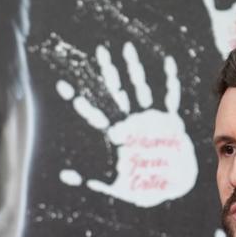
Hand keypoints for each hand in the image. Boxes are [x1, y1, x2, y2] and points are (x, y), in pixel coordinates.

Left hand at [56, 41, 196, 206]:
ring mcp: (149, 118)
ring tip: (128, 48)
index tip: (63, 85)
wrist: (172, 188)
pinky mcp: (169, 121)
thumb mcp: (114, 187)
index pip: (94, 114)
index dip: (79, 101)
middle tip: (100, 51)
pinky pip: (169, 98)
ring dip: (134, 69)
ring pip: (140, 88)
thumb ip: (91, 181)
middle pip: (117, 92)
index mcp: (118, 134)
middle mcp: (132, 121)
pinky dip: (169, 81)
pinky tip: (167, 63)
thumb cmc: (143, 187)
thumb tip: (64, 175)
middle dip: (108, 72)